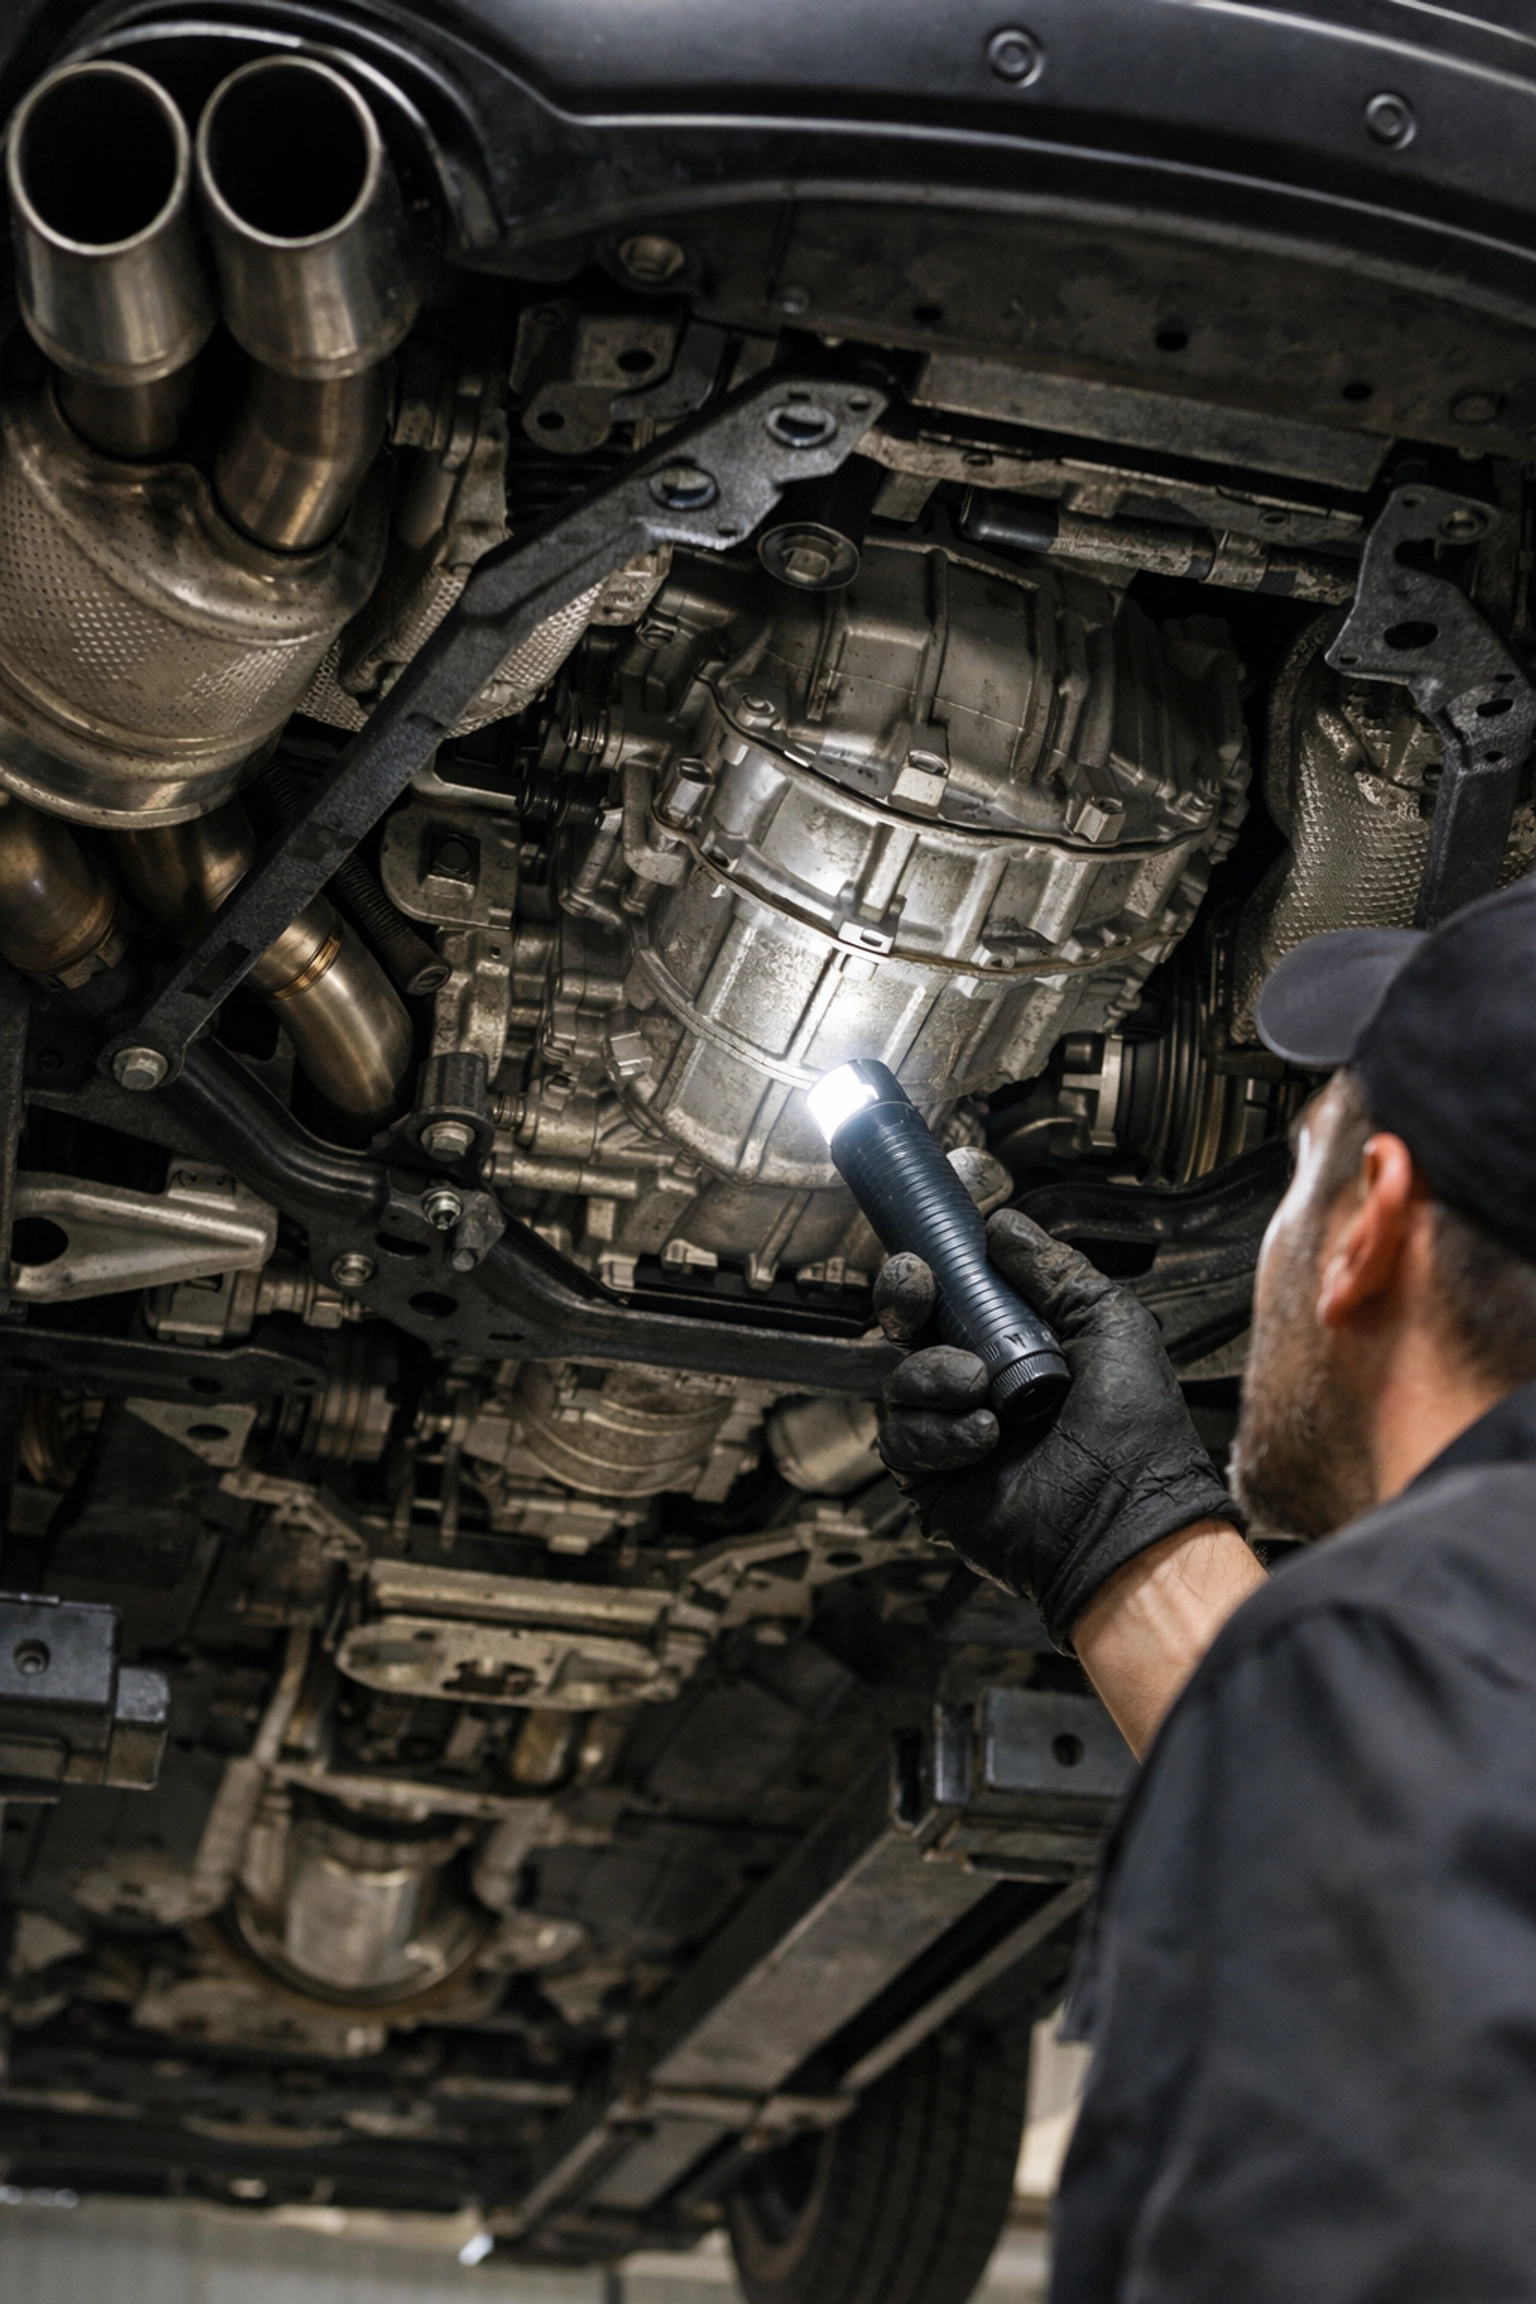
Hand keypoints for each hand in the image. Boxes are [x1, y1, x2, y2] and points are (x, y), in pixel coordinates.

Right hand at [873, 1212, 1244, 1650]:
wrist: (1126, 1521)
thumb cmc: (1137, 1435)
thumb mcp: (1111, 1325)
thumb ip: (1056, 1271)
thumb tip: (1004, 1226)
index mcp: (1024, 1349)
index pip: (960, 1298)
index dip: (940, 1272)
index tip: (934, 1253)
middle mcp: (983, 1387)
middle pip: (912, 1330)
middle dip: (906, 1300)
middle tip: (918, 1289)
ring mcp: (955, 1434)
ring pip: (901, 1379)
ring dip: (934, 1373)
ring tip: (982, 1389)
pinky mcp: (933, 1481)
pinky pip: (902, 1437)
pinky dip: (939, 1431)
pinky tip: (983, 1439)